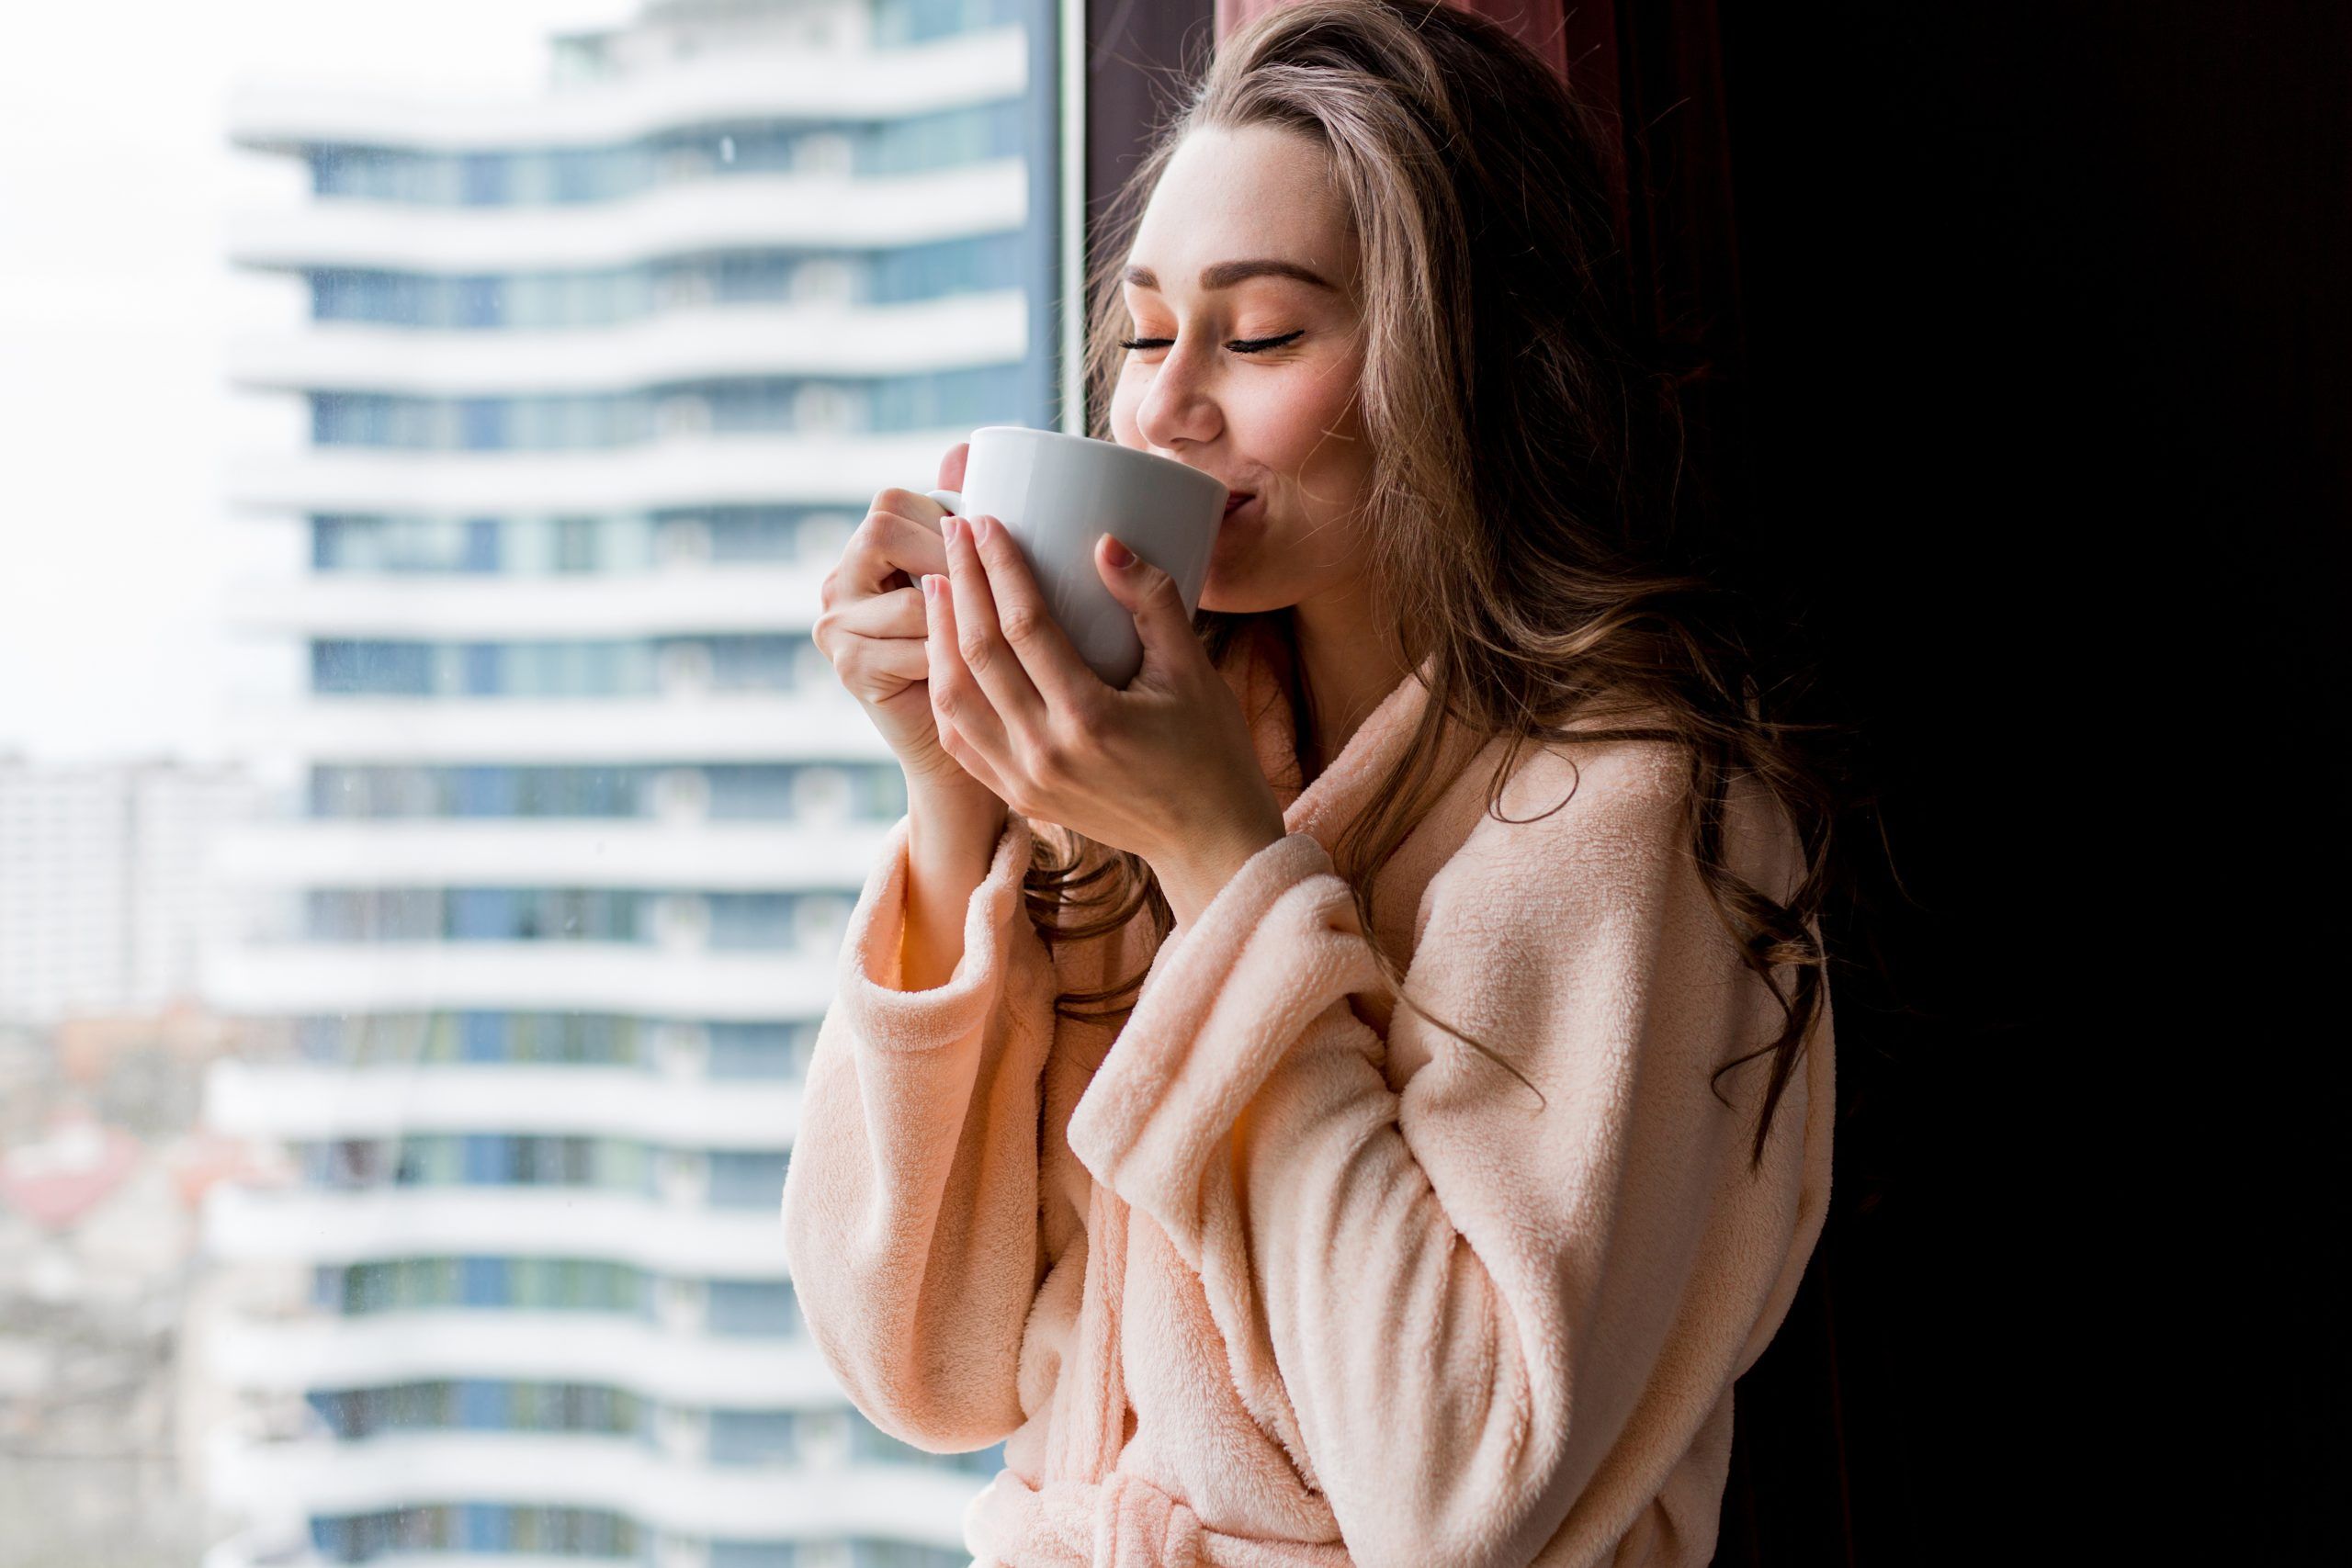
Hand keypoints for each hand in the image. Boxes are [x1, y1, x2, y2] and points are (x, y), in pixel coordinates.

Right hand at [811, 442, 999, 803]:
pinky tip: (978, 668)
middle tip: (991, 591)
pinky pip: (910, 643)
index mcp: (867, 548)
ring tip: (993, 634)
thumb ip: (969, 516)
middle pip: (882, 530)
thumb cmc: (996, 649)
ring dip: (956, 610)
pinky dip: (950, 652)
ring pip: (906, 593)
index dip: (945, 520)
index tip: (989, 545)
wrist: (980, 733)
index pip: (892, 501)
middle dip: (945, 556)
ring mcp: (835, 623)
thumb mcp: (986, 575)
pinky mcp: (848, 666)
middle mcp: (839, 579)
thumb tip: (963, 447)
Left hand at [924, 510, 1288, 924]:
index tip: (987, 524)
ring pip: (954, 698)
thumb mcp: (1193, 671)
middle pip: (978, 654)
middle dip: (961, 584)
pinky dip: (944, 691)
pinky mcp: (1018, 798)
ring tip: (939, 584)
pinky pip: (960, 740)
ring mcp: (1025, 780)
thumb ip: (1154, 602)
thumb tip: (1107, 541)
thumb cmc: (1211, 752)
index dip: (1000, 567)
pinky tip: (944, 654)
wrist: (1208, 842)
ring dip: (939, 636)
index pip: (1025, 625)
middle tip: (952, 533)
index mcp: (1090, 718)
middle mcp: (1045, 753)